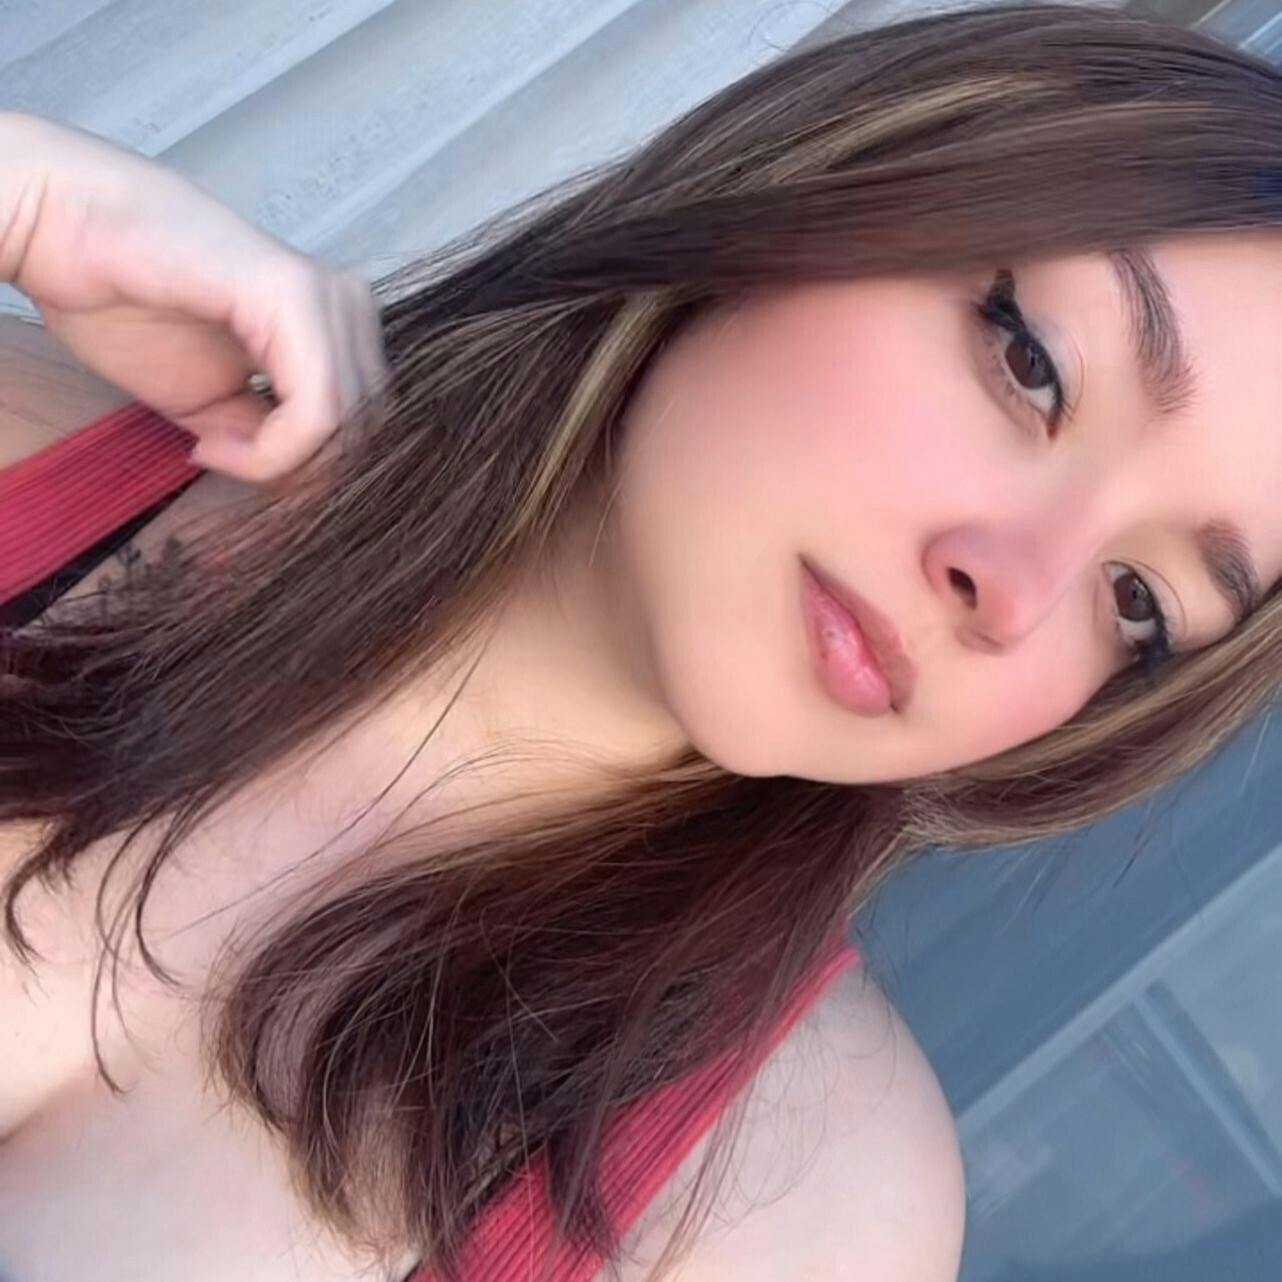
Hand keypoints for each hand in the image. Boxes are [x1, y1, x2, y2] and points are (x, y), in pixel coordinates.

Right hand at [0, 112, 388, 482]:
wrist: (61, 236)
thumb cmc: (130, 307)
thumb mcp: (220, 404)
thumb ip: (275, 439)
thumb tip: (309, 481)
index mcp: (337, 322)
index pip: (368, 424)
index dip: (315, 474)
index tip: (243, 474)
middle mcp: (347, 305)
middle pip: (369, 431)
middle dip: (303, 475)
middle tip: (232, 468)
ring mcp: (330, 297)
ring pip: (351, 428)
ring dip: (282, 466)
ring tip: (214, 450)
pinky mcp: (299, 298)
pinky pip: (319, 411)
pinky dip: (273, 452)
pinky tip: (214, 445)